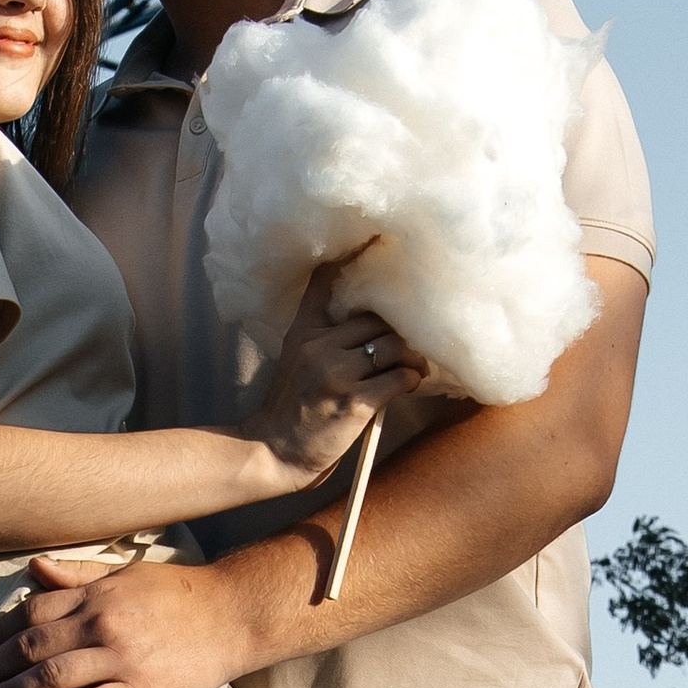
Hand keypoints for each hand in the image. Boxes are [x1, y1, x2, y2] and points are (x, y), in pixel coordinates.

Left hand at [0, 550, 260, 687]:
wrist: (234, 614)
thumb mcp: (125, 574)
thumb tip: (33, 568)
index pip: (31, 611)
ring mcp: (121, 658)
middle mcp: (101, 623)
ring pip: (51, 677)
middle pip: (31, 645)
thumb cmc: (179, 594)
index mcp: (96, 595)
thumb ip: (78, 575)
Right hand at [253, 260, 424, 478]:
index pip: (326, 282)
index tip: (375, 236)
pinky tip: (408, 385)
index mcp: (305, 332)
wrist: (272, 450)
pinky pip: (399, 377)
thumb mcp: (296, 359)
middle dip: (400, 331)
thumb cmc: (292, 408)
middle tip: (411, 343)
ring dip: (413, 357)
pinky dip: (410, 379)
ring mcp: (337, 373)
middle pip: (378, 319)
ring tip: (415, 367)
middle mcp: (320, 346)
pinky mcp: (355, 402)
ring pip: (394, 346)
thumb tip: (369, 321)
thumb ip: (322, 334)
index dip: (354, 255)